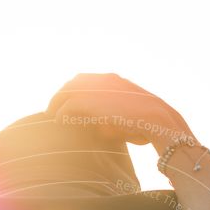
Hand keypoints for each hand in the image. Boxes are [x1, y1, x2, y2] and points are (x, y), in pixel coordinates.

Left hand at [46, 72, 195, 148]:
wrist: (159, 122)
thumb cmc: (147, 126)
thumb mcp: (128, 118)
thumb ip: (111, 118)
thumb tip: (97, 129)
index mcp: (115, 81)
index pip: (87, 80)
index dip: (75, 91)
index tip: (68, 103)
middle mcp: (105, 80)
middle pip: (74, 83)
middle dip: (62, 95)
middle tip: (53, 109)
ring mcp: (98, 89)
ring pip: (67, 92)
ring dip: (56, 103)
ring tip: (50, 115)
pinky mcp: (92, 101)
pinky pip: (68, 105)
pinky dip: (60, 113)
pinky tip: (57, 121)